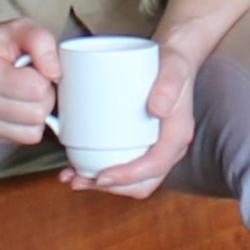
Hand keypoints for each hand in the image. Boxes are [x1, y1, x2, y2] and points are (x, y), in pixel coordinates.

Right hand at [0, 17, 64, 145]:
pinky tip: (20, 107)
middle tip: (33, 81)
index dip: (45, 78)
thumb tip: (55, 74)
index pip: (37, 89)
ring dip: (38, 112)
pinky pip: (25, 138)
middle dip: (45, 97)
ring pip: (33, 131)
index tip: (35, 68)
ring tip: (26, 94)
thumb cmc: (0, 42)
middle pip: (37, 113)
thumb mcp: (22, 27)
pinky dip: (30, 125)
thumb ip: (42, 42)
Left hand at [70, 56, 199, 198]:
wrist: (172, 61)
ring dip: (101, 184)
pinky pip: (124, 167)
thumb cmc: (171, 65)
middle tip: (78, 179)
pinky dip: (101, 173)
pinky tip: (78, 168)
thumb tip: (156, 109)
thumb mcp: (173, 70)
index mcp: (177, 137)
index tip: (101, 176)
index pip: (155, 166)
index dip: (128, 176)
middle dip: (109, 187)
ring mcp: (154, 150)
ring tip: (72, 177)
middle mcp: (168, 149)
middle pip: (141, 183)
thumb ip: (168, 86)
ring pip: (131, 181)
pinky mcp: (140, 145)